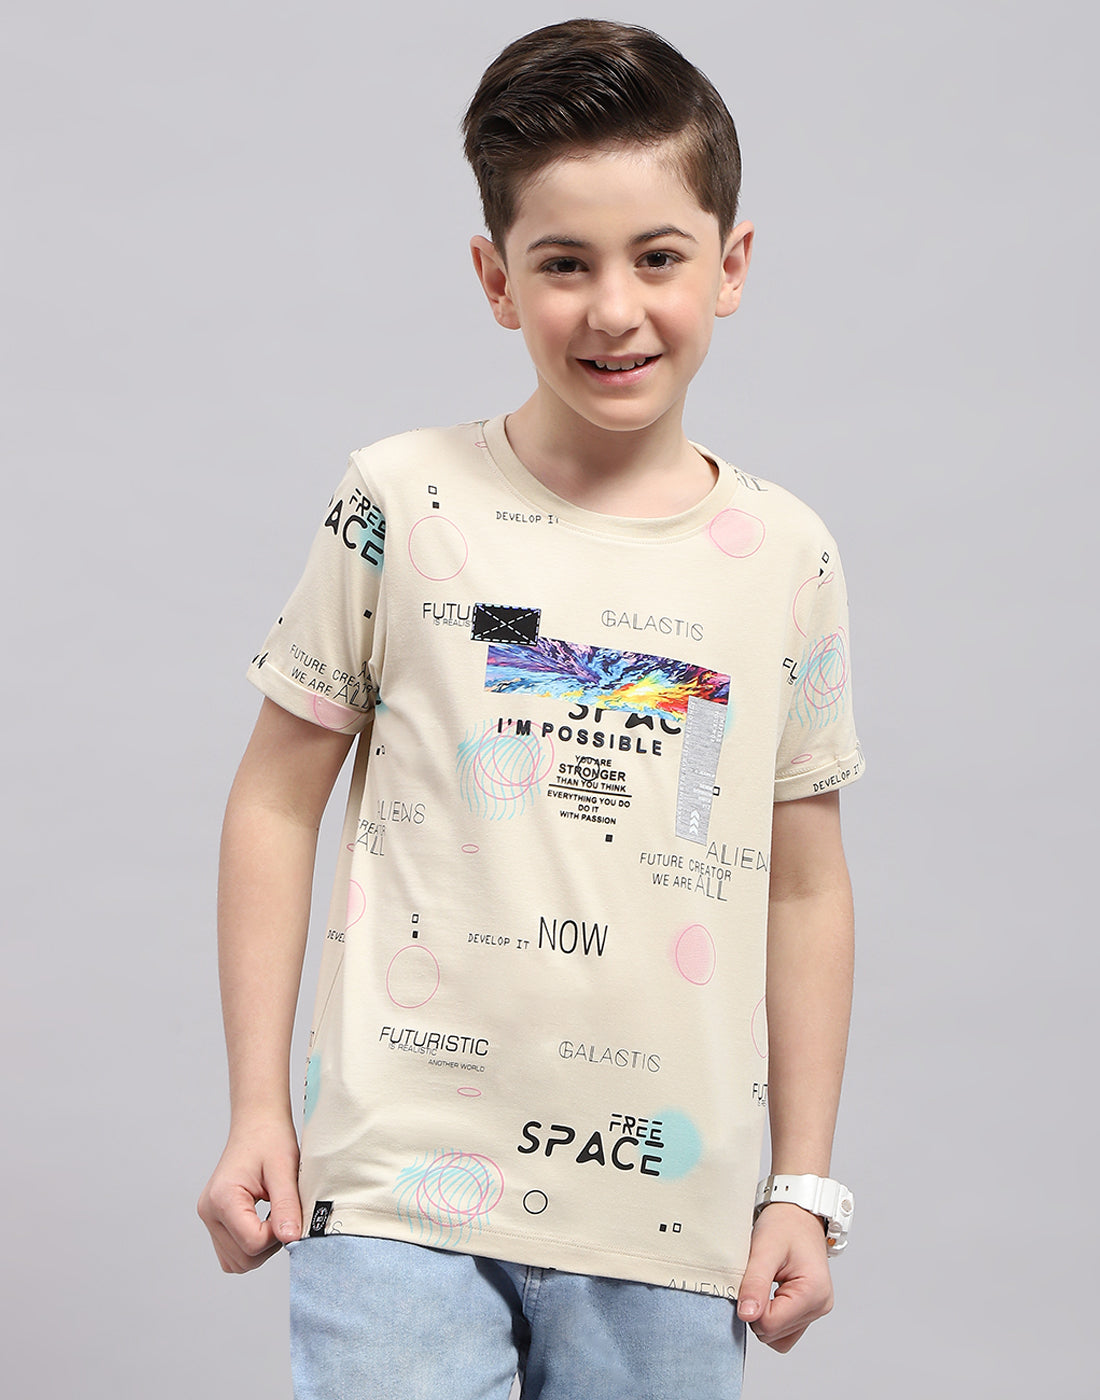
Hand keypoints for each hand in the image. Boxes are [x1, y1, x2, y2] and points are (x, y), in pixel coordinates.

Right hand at [197, 1117, 302, 1272]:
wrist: (257, 1123)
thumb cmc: (271, 1139)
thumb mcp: (284, 1169)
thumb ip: (287, 1206)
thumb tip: (292, 1239)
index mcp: (222, 1198)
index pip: (252, 1243)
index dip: (278, 1234)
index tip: (289, 1212)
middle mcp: (209, 1212)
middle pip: (243, 1259)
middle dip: (270, 1244)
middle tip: (283, 1214)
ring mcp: (209, 1218)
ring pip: (236, 1262)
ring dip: (261, 1248)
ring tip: (274, 1216)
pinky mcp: (214, 1221)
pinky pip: (232, 1253)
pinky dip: (251, 1246)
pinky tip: (264, 1221)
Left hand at [736, 1203, 833, 1351]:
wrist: (799, 1213)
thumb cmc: (784, 1224)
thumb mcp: (764, 1249)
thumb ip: (755, 1283)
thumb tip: (746, 1315)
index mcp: (813, 1293)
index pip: (770, 1325)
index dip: (751, 1307)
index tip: (748, 1281)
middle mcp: (820, 1306)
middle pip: (773, 1333)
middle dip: (756, 1310)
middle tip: (755, 1278)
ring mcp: (816, 1310)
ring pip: (778, 1337)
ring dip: (763, 1315)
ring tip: (763, 1283)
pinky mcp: (809, 1309)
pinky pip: (784, 1330)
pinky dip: (772, 1317)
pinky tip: (768, 1292)